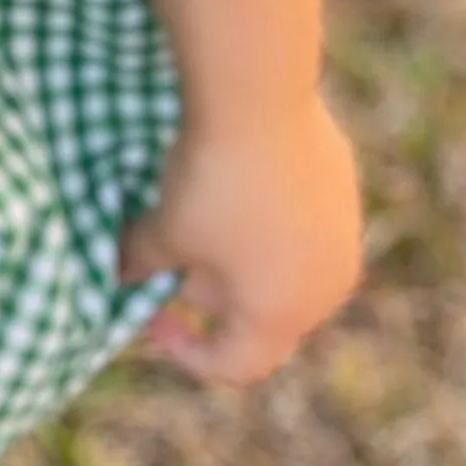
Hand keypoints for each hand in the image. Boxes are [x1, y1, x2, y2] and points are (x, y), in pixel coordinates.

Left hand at [116, 91, 363, 385]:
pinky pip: (301, 222)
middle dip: (210, 291)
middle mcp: (327, 287)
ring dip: (241, 255)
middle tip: (169, 251)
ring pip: (285, 267)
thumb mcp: (163, 230)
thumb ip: (140, 263)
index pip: (237, 365)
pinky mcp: (344, 189)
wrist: (259, 100)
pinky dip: (266, 217)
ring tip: (199, 213)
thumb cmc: (209, 182)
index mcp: (282, 314)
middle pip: (263, 314)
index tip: (150, 313)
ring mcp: (343, 236)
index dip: (186, 350)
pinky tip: (236, 177)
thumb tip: (120, 275)